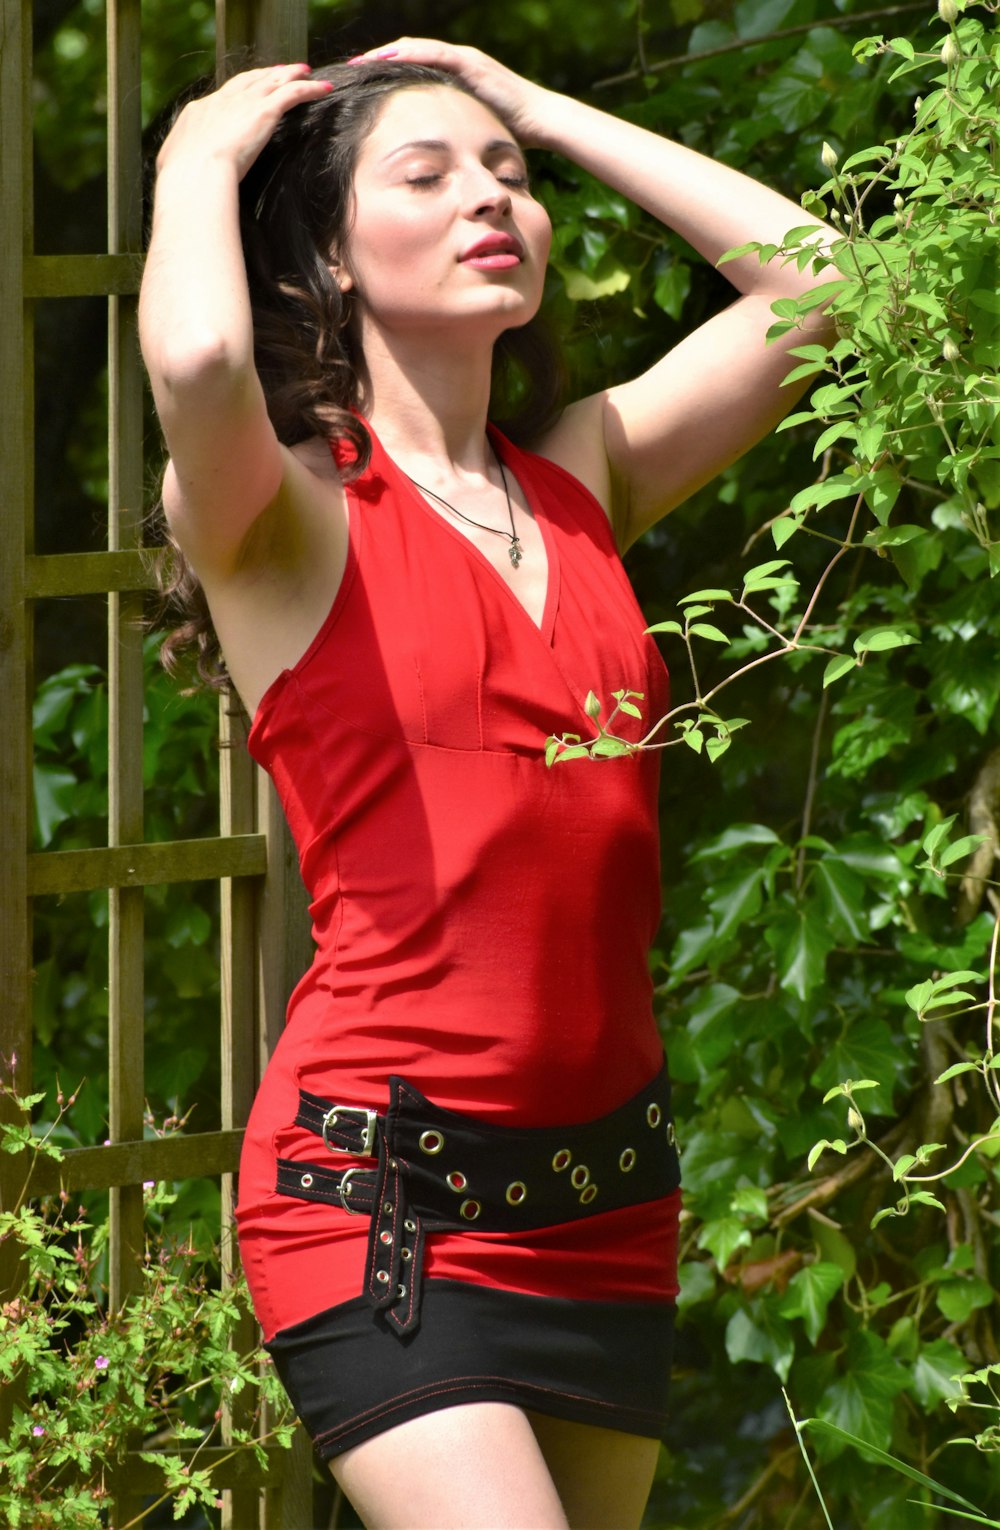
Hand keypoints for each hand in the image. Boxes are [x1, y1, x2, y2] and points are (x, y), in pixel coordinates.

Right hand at [155, 64, 333, 181]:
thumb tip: (175, 171)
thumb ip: (179, 162)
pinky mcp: (264, 111)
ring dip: (289, 74)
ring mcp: (242, 104)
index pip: (222, 96)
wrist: (195, 175)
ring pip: (271, 80)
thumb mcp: (174, 167)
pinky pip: (292, 93)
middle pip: (248, 80)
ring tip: (303, 71)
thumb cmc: (183, 180)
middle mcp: (221, 101)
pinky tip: (324, 88)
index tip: (248, 91)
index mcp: (199, 113)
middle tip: (278, 71)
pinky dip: (309, 88)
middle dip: (264, 74)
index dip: (238, 90)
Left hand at [349, 40, 553, 146]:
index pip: (413, 67)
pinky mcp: (470, 62)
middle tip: (352, 68)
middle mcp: (456, 61)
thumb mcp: (470, 128)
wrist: (540, 121)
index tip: (362, 81)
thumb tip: (432, 154)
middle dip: (379, 59)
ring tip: (361, 62)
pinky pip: (434, 53)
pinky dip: (410, 54)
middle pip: (409, 53)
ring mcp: (464, 58)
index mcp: (454, 76)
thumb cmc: (511, 131)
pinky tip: (389, 58)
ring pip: (416, 48)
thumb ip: (451, 130)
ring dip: (387, 53)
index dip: (387, 71)